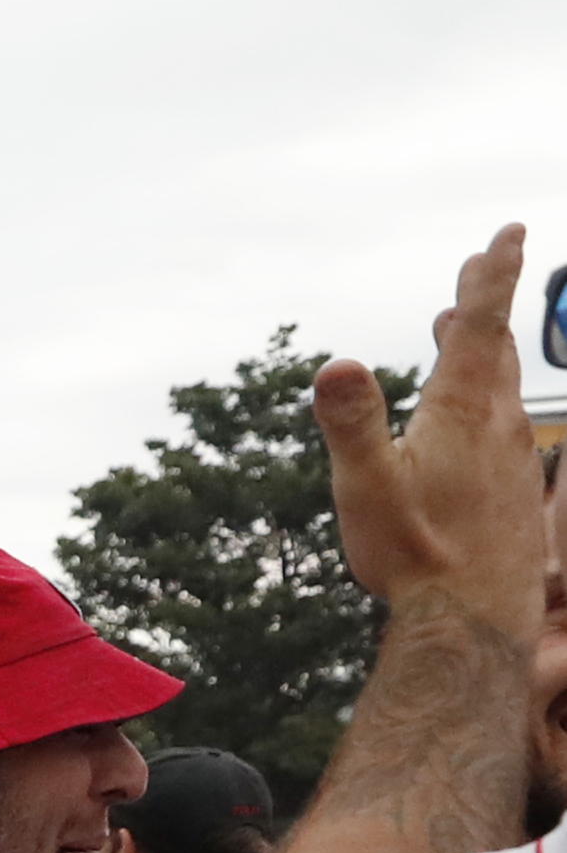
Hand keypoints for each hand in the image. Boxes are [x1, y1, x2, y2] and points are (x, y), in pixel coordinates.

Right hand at [318, 225, 542, 631]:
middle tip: (485, 268)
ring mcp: (513, 459)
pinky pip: (508, 430)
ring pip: (504, 389)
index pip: (482, 327)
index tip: (509, 233)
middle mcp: (496, 426)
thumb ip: (351, 423)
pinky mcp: (517, 491)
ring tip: (469, 337)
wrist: (476, 619)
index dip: (494, 277)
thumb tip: (336, 365)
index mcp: (459, 413)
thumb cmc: (416, 554)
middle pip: (496, 350)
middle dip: (487, 306)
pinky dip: (492, 404)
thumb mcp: (367, 488)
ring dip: (487, 354)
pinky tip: (483, 426)